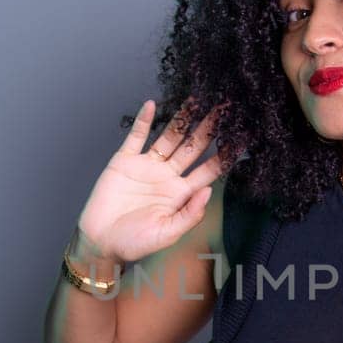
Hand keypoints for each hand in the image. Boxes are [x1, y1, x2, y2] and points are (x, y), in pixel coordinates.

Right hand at [76, 97, 227, 264]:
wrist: (101, 242)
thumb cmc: (134, 243)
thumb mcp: (167, 233)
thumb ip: (189, 214)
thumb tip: (209, 192)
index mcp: (181, 193)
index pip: (208, 170)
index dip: (225, 155)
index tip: (242, 138)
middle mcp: (167, 176)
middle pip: (193, 147)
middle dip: (208, 128)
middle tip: (224, 107)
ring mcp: (146, 166)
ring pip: (169, 137)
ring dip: (182, 118)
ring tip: (196, 98)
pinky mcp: (124, 162)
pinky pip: (135, 137)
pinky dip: (143, 121)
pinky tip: (152, 105)